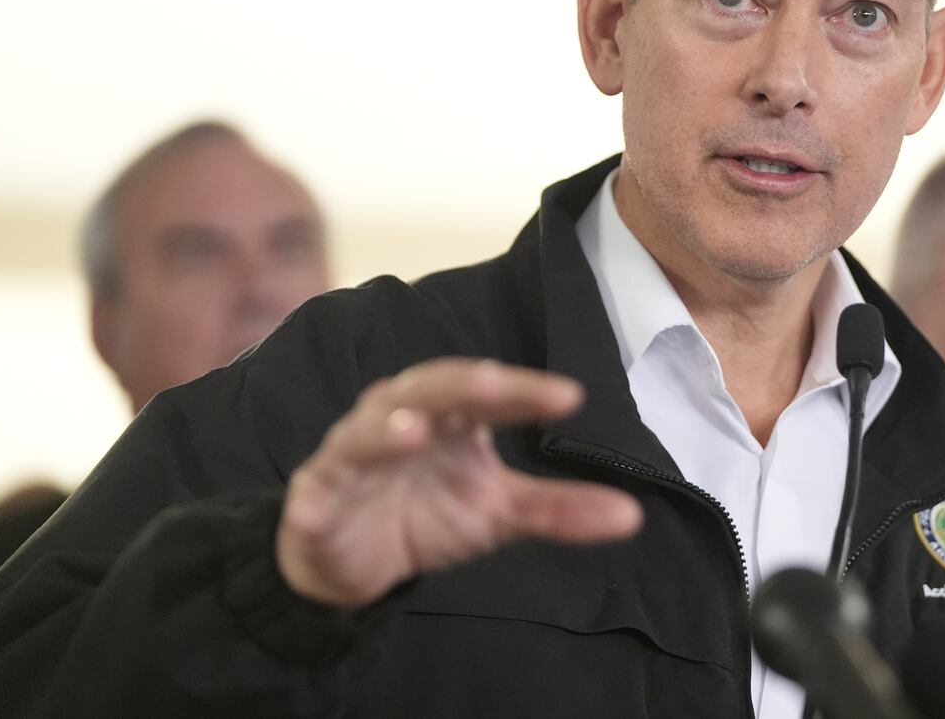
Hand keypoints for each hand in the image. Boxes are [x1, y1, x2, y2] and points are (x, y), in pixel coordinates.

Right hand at [276, 357, 642, 608]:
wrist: (354, 559)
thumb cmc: (429, 513)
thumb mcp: (499, 513)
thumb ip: (559, 509)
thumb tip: (632, 516)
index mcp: (448, 413)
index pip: (488, 391)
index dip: (525, 391)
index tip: (571, 396)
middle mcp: (399, 418)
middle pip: (429, 389)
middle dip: (464, 386)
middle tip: (500, 386)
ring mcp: (352, 456)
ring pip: (365, 434)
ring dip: (386, 430)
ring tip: (416, 433)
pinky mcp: (315, 499)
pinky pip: (312, 497)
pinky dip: (313, 501)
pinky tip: (317, 509)